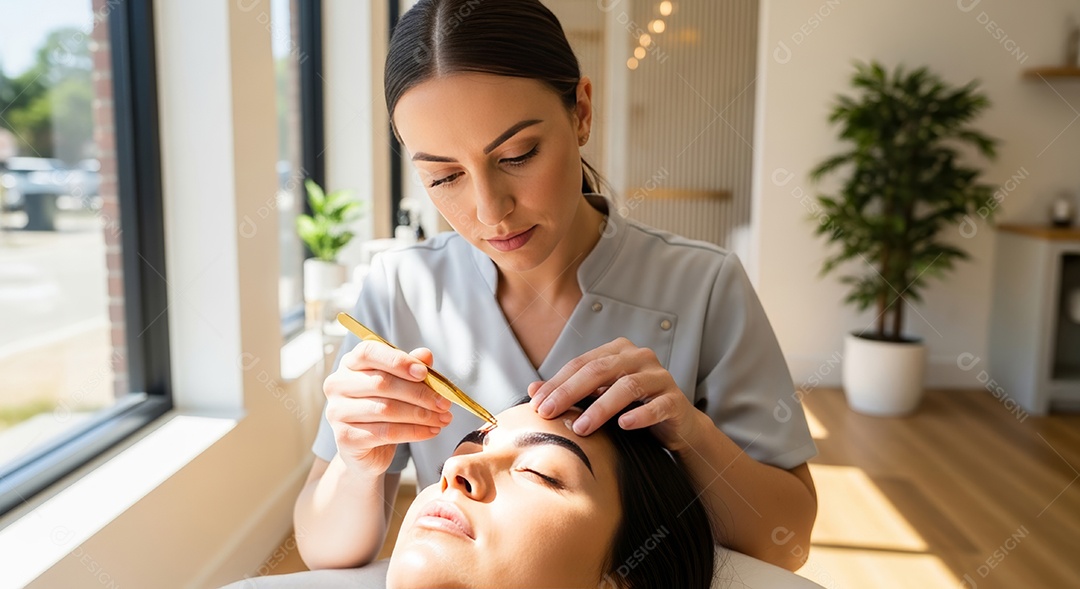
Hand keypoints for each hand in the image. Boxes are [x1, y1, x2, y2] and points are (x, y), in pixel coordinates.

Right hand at [323, 341, 453, 478]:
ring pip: (386, 409)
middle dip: (419, 393)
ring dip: (421, 415)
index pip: (369, 352)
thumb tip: (426, 354)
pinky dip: (414, 432)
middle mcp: (337, 384)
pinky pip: (386, 433)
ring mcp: (337, 412)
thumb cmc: (384, 410)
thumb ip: (412, 368)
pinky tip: (431, 431)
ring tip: (443, 418)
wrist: (368, 450)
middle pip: (381, 383)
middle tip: (444, 403)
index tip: (424, 373)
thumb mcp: (400, 385)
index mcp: (350, 363)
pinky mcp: (345, 438)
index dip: (398, 361)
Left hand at [527, 337, 703, 451]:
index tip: (536, 404)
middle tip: (549, 413)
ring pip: (628, 386)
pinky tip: (624, 425)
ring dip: (601, 408)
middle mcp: (639, 357)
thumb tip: (532, 390)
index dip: (557, 383)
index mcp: (618, 351)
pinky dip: (640, 415)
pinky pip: (658, 405)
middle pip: (600, 370)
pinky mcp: (675, 399)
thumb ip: (570, 390)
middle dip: (570, 392)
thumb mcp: (598, 396)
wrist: (675, 424)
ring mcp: (660, 377)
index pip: (581, 364)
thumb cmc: (632, 407)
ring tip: (581, 427)